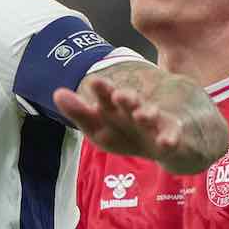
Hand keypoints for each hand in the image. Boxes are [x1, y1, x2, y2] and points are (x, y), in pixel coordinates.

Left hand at [53, 77, 182, 165]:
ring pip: (152, 116)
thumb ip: (79, 112)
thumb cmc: (126, 134)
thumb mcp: (99, 127)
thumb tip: (56, 93)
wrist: (164, 146)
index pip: (106, 97)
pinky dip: (169, 139)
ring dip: (147, 114)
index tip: (94, 82)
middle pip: (131, 102)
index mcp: (115, 108)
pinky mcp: (171, 136)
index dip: (102, 91)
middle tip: (119, 95)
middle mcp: (135, 111)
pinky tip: (166, 142)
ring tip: (141, 114)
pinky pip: (171, 137)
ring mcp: (154, 123)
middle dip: (126, 98)